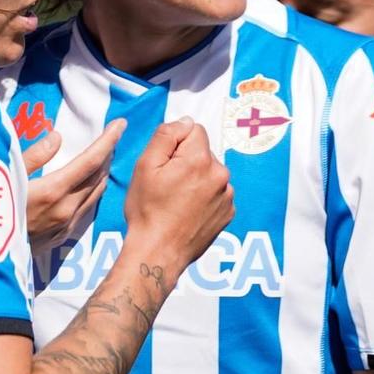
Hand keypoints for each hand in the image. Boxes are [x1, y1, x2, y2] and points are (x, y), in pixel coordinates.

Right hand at [24, 120, 123, 254]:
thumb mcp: (5, 177)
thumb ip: (34, 156)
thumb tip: (57, 137)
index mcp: (53, 190)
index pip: (91, 161)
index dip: (108, 141)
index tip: (121, 123)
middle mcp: (66, 208)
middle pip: (98, 176)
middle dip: (107, 154)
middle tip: (111, 136)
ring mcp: (66, 225)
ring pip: (95, 194)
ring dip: (101, 173)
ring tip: (104, 157)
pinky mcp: (61, 236)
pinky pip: (85, 209)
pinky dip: (92, 191)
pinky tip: (88, 185)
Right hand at [122, 119, 232, 269]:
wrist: (158, 251)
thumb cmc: (148, 210)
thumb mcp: (145, 166)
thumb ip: (166, 135)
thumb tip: (185, 122)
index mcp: (199, 160)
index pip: (194, 130)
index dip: (175, 143)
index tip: (164, 164)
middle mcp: (220, 175)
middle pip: (203, 152)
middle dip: (186, 161)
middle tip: (167, 184)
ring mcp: (227, 196)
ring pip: (210, 173)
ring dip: (197, 179)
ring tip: (177, 201)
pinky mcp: (228, 212)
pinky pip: (217, 193)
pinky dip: (204, 197)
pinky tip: (188, 211)